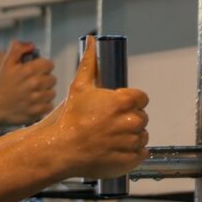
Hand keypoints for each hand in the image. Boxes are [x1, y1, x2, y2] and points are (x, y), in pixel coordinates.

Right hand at [0, 41, 56, 124]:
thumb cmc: (0, 86)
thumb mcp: (6, 65)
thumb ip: (18, 51)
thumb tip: (31, 45)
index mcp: (29, 70)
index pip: (49, 64)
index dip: (43, 67)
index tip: (37, 72)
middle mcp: (35, 83)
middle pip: (52, 79)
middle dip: (44, 81)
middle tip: (34, 85)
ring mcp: (37, 98)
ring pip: (52, 92)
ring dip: (44, 93)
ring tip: (33, 95)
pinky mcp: (38, 110)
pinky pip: (50, 105)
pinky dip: (44, 105)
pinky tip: (34, 104)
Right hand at [45, 36, 149, 178]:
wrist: (60, 150)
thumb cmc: (69, 119)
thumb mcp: (79, 88)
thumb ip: (89, 64)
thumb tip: (91, 41)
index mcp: (124, 101)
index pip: (141, 98)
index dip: (130, 102)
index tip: (116, 109)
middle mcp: (132, 121)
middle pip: (141, 117)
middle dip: (128, 120)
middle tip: (107, 126)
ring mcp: (132, 141)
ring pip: (141, 136)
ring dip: (129, 137)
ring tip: (108, 139)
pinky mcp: (131, 160)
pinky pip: (141, 153)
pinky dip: (131, 153)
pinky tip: (114, 151)